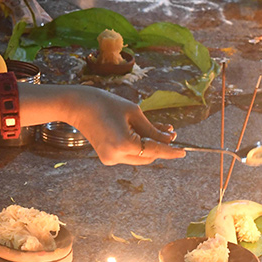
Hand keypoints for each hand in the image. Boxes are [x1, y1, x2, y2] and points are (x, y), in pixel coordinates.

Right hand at [63, 87, 183, 165]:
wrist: (76, 106)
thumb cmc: (104, 103)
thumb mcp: (133, 112)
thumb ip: (152, 129)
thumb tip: (169, 139)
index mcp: (124, 144)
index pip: (154, 150)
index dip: (171, 151)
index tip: (184, 151)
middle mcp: (117, 156)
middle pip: (148, 157)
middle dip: (160, 146)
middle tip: (171, 132)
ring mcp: (110, 159)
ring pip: (139, 157)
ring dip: (150, 146)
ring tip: (160, 130)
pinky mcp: (106, 157)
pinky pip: (129, 154)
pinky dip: (138, 146)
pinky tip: (142, 133)